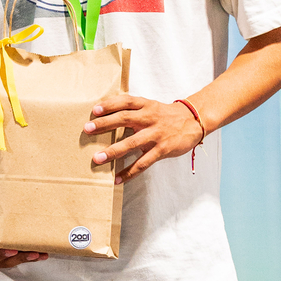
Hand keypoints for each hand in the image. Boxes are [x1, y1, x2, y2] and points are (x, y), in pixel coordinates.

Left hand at [85, 95, 203, 183]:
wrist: (194, 121)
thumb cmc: (166, 115)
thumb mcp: (150, 106)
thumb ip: (132, 110)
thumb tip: (106, 116)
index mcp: (145, 105)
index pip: (125, 102)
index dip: (110, 104)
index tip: (94, 110)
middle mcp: (149, 118)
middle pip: (124, 119)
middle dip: (104, 124)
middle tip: (87, 129)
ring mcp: (156, 134)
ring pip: (132, 143)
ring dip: (113, 151)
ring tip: (97, 158)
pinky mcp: (162, 149)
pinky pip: (143, 162)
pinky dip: (129, 172)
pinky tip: (117, 179)